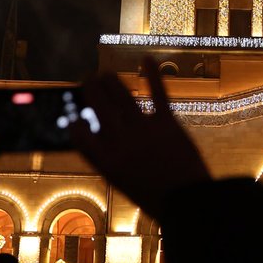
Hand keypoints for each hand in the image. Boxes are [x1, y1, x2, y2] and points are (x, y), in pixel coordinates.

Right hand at [71, 58, 209, 218]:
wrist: (187, 203)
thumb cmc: (156, 197)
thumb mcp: (124, 184)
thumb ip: (111, 160)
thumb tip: (100, 137)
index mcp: (107, 164)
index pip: (81, 136)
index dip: (76, 123)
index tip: (75, 116)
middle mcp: (121, 143)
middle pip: (100, 107)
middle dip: (91, 89)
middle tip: (87, 79)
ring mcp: (144, 130)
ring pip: (122, 95)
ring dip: (111, 80)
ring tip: (105, 74)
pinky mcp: (168, 123)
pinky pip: (158, 93)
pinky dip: (152, 74)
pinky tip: (146, 59)